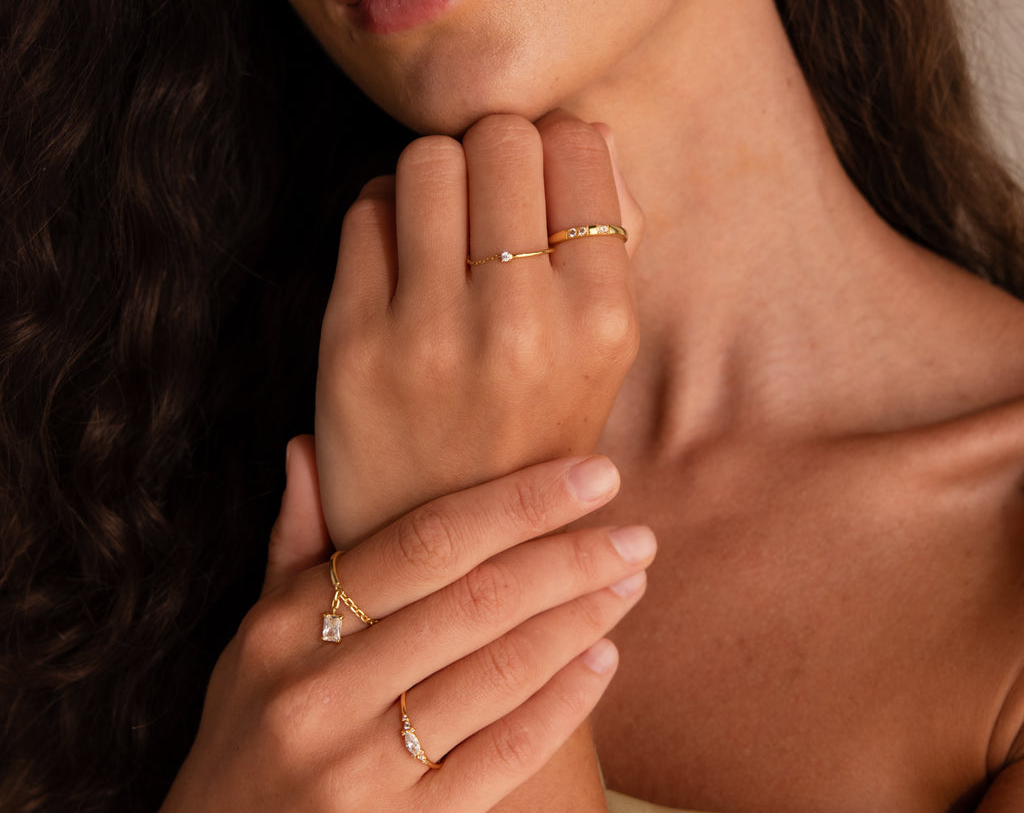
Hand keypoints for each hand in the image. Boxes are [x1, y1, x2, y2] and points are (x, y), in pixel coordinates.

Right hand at [162, 438, 654, 812]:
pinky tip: (603, 659)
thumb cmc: (251, 722)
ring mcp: (362, 770)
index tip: (593, 474)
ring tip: (629, 581)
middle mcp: (322, 692)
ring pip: (500, 674)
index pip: (427, 542)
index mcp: (288, 625)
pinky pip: (504, 757)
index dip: (519, 502)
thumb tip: (310, 445)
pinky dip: (563, 703)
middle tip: (635, 534)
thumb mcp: (256, 630)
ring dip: (579, 622)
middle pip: (477, 602)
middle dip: (571, 560)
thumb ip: (295, 539)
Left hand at [316, 111, 641, 547]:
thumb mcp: (606, 356)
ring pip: (428, 158)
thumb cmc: (534, 438)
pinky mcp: (352, 343)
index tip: (542, 180)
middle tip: (489, 198)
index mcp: (604, 322)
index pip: (579, 145)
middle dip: (495, 153)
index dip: (556, 149)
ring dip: (437, 175)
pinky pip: (366, 207)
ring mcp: (431, 335)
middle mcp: (522, 324)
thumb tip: (592, 134)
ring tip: (444, 222)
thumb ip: (612, 243)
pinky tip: (401, 257)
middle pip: (501, 137)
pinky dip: (386, 214)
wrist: (449, 556)